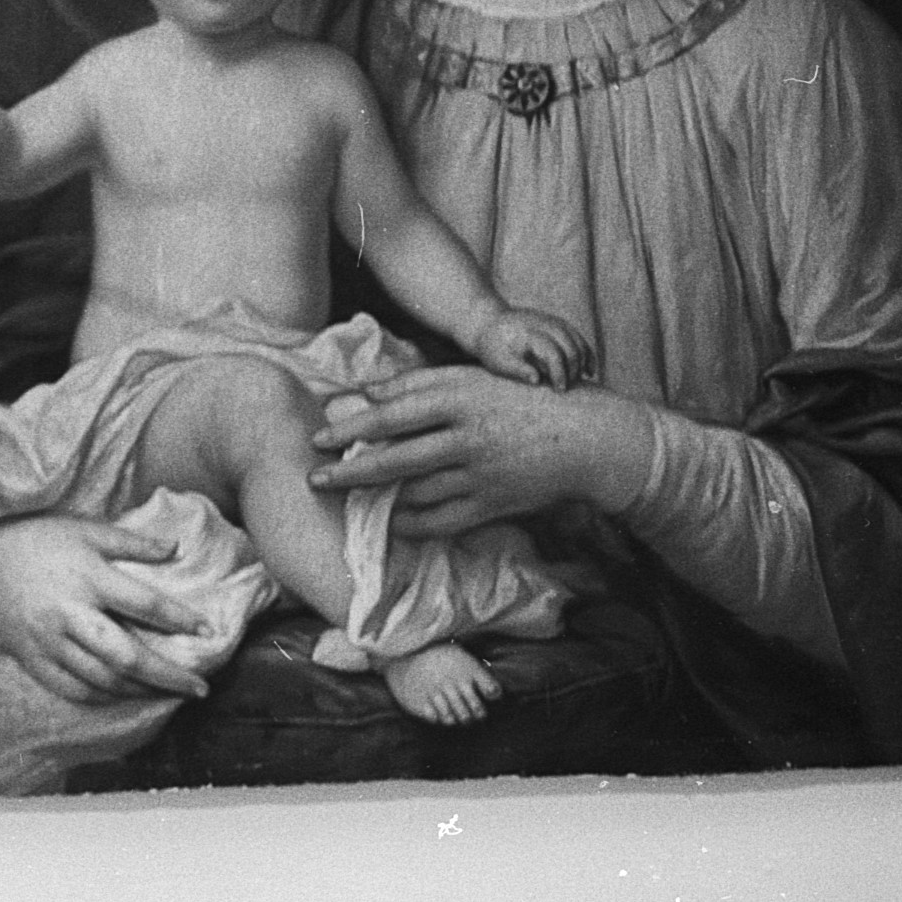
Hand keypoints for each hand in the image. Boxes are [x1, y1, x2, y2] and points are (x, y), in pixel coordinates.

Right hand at [0, 513, 212, 703]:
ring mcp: (49, 642)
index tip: (208, 630)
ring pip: (103, 679)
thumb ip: (129, 541)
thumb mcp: (81, 528)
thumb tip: (175, 547)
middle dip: (168, 675)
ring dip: (141, 690)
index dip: (179, 619)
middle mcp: (70, 614)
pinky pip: (73, 689)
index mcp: (86, 577)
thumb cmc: (32, 538)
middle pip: (127, 655)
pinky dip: (103, 698)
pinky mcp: (33, 660)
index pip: (143, 604)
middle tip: (200, 687)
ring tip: (168, 693)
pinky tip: (124, 696)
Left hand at [309, 365, 655, 537]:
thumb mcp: (471, 378)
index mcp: (459, 396)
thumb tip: (364, 391)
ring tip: (349, 499)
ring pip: (416, 492)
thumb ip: (417, 383)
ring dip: (378, 499)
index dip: (351, 428)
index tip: (318, 439)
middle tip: (315, 479)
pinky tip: (391, 521)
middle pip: (396, 459)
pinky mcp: (495, 504)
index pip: (391, 414)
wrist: (586, 438)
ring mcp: (482, 474)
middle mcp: (468, 436)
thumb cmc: (519, 399)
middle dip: (350, 472)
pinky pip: (443, 519)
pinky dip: (412, 523)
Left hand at [461, 303, 588, 389]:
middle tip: (569, 387)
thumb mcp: (498, 362)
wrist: (488, 324)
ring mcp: (551, 320)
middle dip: (573, 368)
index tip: (560, 390)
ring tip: (583, 380)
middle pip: (569, 345)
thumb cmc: (493, 348)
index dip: (559, 373)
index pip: (552, 353)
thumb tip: (537, 380)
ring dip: (584, 360)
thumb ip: (517, 370)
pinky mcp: (556, 322)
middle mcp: (542, 323)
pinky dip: (586, 352)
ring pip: (577, 339)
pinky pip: (577, 336)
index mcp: (527, 333)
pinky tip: (589, 370)